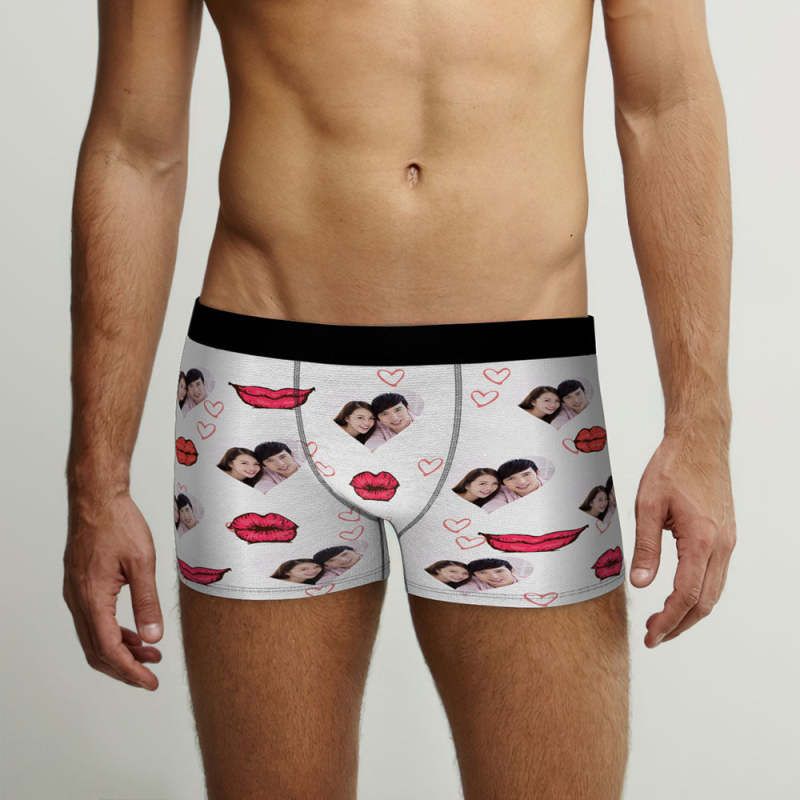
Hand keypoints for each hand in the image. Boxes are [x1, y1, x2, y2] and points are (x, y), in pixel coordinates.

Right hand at [63, 490, 163, 688]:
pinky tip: (135, 633)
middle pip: (97, 651)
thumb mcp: (142, 563)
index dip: (130, 670)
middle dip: (125, 667)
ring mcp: (77, 594)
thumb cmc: (118, 524)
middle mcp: (79, 601)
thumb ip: (147, 602)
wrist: (98, 500)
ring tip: (150, 654)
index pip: (109, 649)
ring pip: (95, 637)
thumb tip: (153, 637)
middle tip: (151, 675)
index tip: (149, 682)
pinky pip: (94, 621)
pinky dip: (114, 633)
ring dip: (121, 650)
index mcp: (93, 599)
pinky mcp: (81, 586)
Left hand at [629, 429, 735, 646]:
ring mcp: (728, 541)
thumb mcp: (648, 506)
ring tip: (661, 620)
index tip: (651, 635)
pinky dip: (698, 593)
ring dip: (689, 611)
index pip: (687, 594)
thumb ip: (645, 547)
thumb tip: (640, 583)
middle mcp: (722, 545)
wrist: (700, 442)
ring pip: (714, 591)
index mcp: (702, 540)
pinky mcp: (726, 536)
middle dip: (679, 624)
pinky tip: (677, 594)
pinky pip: (716, 575)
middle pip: (705, 602)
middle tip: (653, 636)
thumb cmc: (672, 468)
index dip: (668, 620)